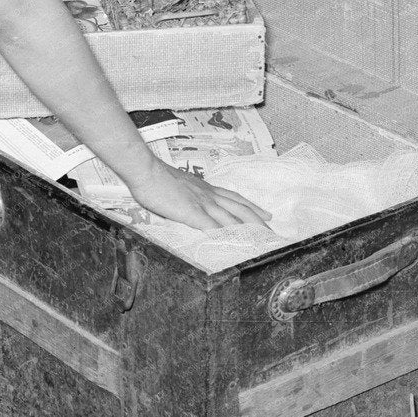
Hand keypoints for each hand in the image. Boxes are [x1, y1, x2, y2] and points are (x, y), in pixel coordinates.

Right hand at [122, 159, 272, 230]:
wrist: (145, 170)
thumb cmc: (155, 177)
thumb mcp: (178, 186)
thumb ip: (187, 197)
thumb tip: (189, 204)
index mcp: (205, 189)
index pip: (235, 198)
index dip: (251, 206)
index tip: (265, 214)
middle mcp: (209, 196)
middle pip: (240, 209)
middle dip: (258, 221)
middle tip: (272, 231)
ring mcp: (202, 204)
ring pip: (232, 219)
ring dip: (249, 230)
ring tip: (262, 241)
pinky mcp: (192, 213)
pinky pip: (213, 228)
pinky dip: (226, 237)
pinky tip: (234, 246)